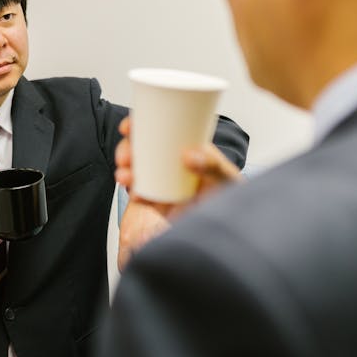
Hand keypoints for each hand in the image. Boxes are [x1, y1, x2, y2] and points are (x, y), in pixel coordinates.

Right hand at [113, 116, 243, 269]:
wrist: (229, 231)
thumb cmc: (232, 200)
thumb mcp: (226, 179)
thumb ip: (213, 166)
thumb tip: (189, 155)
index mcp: (187, 149)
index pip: (161, 130)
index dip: (140, 125)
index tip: (128, 127)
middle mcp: (171, 163)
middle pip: (142, 148)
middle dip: (126, 150)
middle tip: (125, 158)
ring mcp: (162, 182)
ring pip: (136, 169)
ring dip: (124, 169)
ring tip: (124, 176)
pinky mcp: (156, 201)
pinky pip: (138, 191)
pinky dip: (130, 189)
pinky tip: (132, 191)